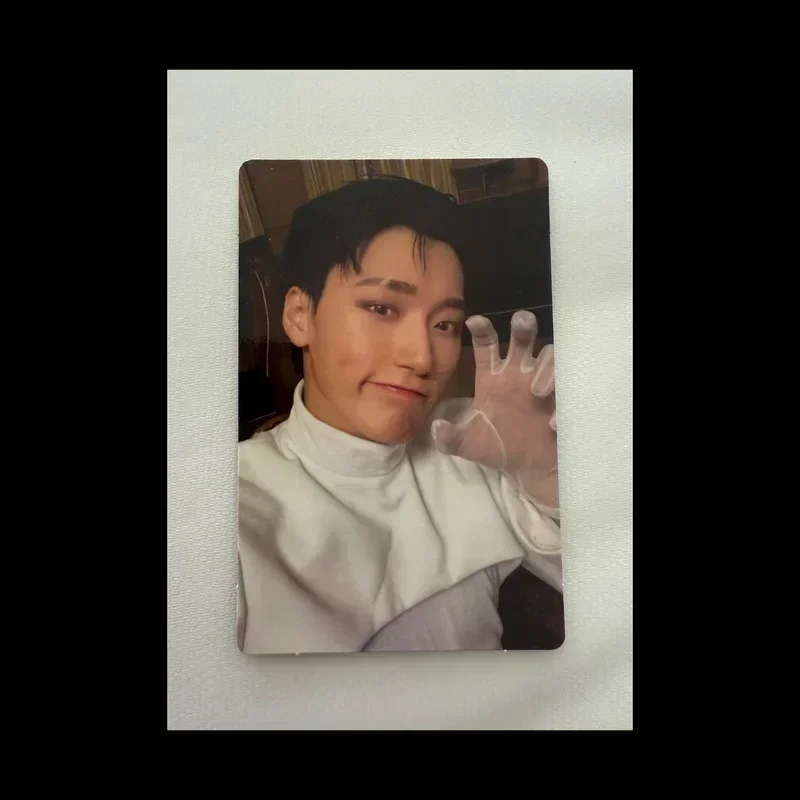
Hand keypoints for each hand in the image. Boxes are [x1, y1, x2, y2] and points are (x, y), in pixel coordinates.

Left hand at [432, 310, 557, 506]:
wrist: (527, 468)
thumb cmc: (498, 447)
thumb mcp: (469, 446)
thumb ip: (450, 438)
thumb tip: (436, 427)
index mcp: (493, 376)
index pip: (487, 345)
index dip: (482, 330)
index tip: (475, 321)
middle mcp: (518, 372)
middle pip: (522, 338)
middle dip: (523, 326)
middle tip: (521, 322)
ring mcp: (544, 382)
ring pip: (549, 355)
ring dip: (545, 368)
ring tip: (536, 392)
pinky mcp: (564, 397)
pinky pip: (571, 386)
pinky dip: (563, 401)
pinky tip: (553, 423)